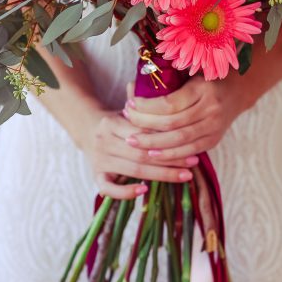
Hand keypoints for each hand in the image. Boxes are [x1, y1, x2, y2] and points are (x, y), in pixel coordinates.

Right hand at [77, 109, 196, 199]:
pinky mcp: (96, 176)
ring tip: (185, 176)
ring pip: (134, 170)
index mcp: (111, 123)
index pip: (142, 133)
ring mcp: (100, 161)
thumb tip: (166, 90)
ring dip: (161, 174)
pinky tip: (144, 190)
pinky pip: (109, 189)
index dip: (166, 138)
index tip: (189, 141)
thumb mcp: (127, 109)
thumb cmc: (117, 120)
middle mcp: (104, 142)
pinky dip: (125, 192)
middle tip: (193, 162)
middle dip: (170, 159)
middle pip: (141, 154)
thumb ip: (143, 105)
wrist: (87, 129)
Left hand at [122, 76, 248, 162]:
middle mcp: (211, 108)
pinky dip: (170, 155)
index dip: (147, 107)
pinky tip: (153, 154)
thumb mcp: (188, 73)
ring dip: (154, 144)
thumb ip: (164, 80)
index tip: (130, 104)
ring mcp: (215, 126)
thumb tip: (131, 87)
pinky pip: (190, 151)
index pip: (169, 104)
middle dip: (145, 127)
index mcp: (202, 88)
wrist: (237, 92)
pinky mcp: (214, 140)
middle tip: (126, 126)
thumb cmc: (204, 79)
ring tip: (133, 142)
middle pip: (172, 124)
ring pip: (180, 140)